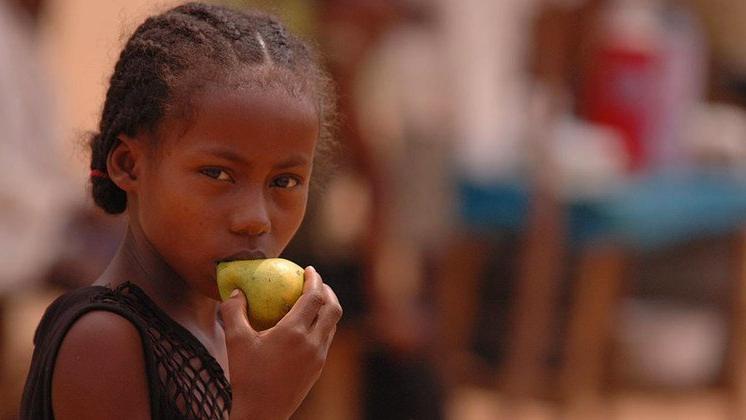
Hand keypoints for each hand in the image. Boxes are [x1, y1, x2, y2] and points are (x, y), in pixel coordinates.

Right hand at [220, 266, 341, 419]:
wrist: (262, 414)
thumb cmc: (247, 377)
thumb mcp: (236, 342)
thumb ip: (234, 312)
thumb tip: (235, 291)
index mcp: (294, 332)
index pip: (314, 298)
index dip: (315, 280)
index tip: (309, 270)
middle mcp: (312, 343)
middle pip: (333, 308)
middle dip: (328, 291)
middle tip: (316, 282)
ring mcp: (319, 357)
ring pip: (333, 325)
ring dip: (327, 308)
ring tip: (313, 301)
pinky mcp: (319, 368)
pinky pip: (326, 339)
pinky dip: (322, 325)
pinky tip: (306, 325)